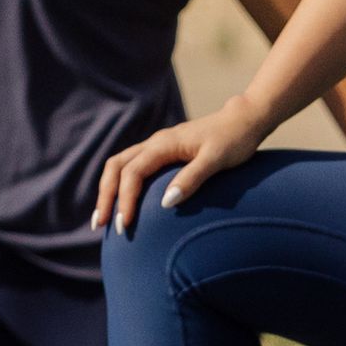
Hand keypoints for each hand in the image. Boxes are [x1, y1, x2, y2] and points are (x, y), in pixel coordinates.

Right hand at [90, 110, 255, 238]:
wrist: (243, 121)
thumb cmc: (233, 141)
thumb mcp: (216, 160)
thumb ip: (192, 179)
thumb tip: (165, 203)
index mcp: (163, 144)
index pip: (132, 173)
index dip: (125, 199)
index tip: (125, 225)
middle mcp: (154, 143)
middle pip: (115, 167)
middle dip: (106, 196)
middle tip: (101, 225)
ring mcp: (157, 147)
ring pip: (120, 165)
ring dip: (109, 190)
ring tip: (104, 216)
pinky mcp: (163, 152)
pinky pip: (132, 167)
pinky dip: (120, 184)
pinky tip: (124, 201)